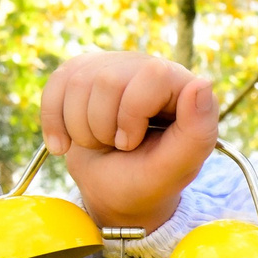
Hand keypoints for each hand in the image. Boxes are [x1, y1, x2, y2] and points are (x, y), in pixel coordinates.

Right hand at [38, 51, 218, 230]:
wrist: (111, 190)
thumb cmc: (148, 180)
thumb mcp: (176, 168)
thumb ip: (197, 132)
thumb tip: (202, 84)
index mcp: (182, 86)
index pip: (152, 74)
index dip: (132, 115)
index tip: (131, 143)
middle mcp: (148, 68)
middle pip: (106, 80)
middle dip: (102, 128)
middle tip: (117, 147)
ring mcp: (114, 67)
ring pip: (77, 82)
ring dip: (81, 128)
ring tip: (101, 143)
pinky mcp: (82, 73)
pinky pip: (55, 85)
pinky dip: (54, 123)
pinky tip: (65, 144)